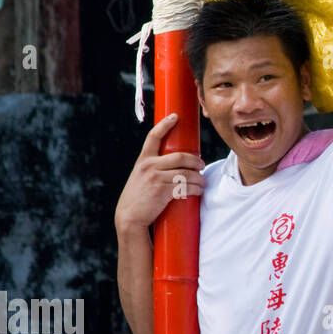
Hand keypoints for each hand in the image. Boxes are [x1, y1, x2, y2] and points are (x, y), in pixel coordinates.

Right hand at [114, 114, 205, 232]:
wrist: (130, 217)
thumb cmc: (138, 198)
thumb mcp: (141, 177)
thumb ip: (154, 168)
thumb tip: (176, 165)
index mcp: (143, 160)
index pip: (153, 136)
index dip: (165, 124)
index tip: (175, 116)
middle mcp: (149, 166)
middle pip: (181, 156)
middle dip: (196, 161)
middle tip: (202, 165)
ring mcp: (156, 178)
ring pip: (186, 173)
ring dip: (199, 178)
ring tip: (203, 182)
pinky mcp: (163, 190)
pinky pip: (186, 186)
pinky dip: (196, 188)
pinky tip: (199, 190)